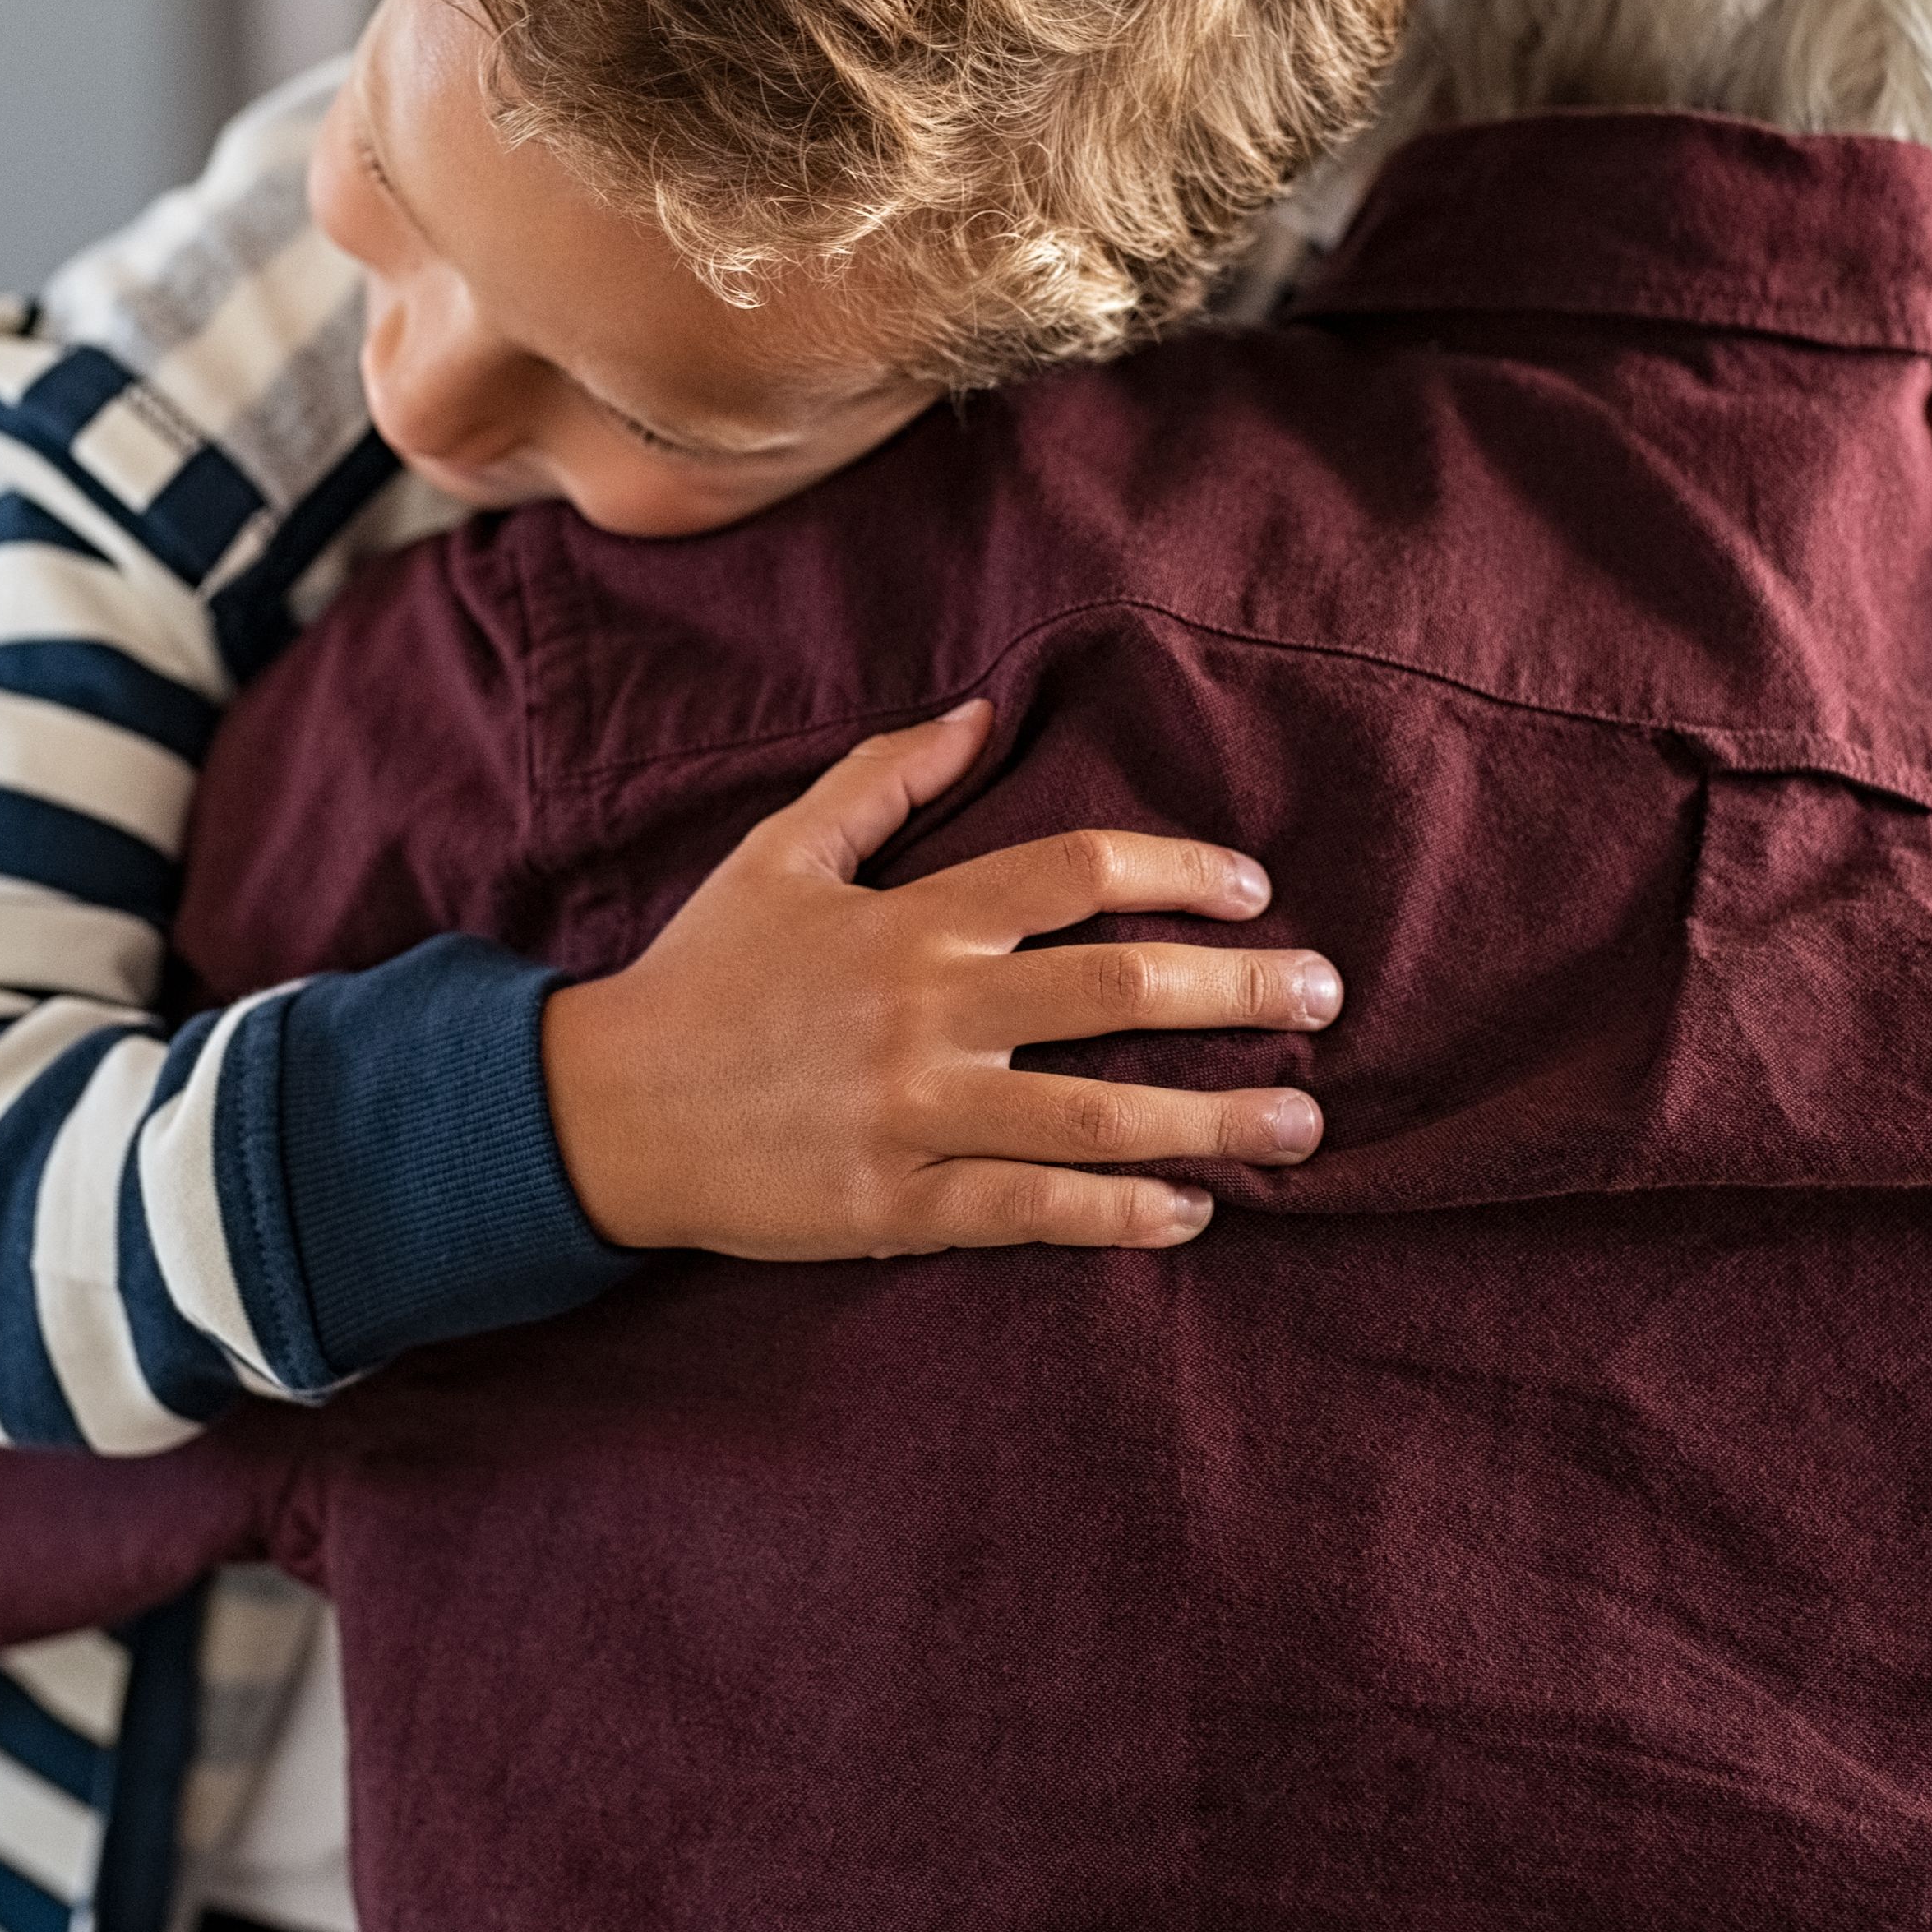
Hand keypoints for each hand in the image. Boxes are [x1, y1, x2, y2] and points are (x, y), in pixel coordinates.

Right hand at [538, 699, 1335, 1258]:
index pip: (1075, 872)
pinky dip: (1123, 1216)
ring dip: (1218, 1119)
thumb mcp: (781, 853)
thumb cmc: (704, 974)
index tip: (1251, 890)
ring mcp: (914, 1115)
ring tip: (1303, 1124)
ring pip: (1099, 1117)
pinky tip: (1193, 1212)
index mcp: (909, 918)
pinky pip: (1035, 1216)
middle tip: (1326, 996)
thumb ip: (883, 780)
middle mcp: (926, 1012)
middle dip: (1242, 993)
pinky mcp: (895, 1207)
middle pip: (1119, 991)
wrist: (605, 1110)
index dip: (1179, 874)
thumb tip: (979, 714)